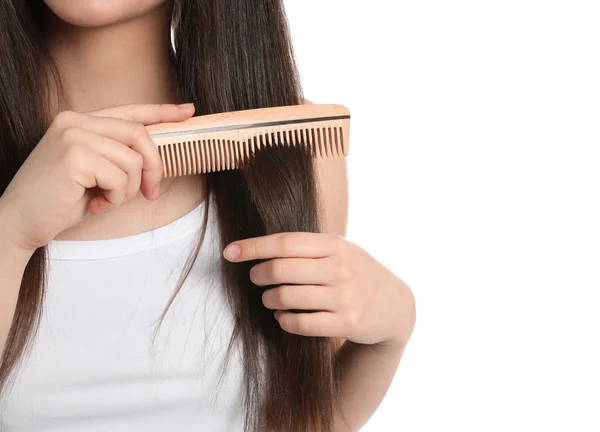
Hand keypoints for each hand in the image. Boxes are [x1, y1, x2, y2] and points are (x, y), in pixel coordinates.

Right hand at [0, 103, 195, 252]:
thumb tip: (157, 156)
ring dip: (127, 190)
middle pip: (139, 134)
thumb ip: (119, 157)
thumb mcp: (96, 172)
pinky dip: (115, 198)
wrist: (20, 221)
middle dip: (153, 167)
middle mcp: (76, 121)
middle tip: (150, 192)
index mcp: (80, 121)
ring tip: (103, 200)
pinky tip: (94, 204)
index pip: (130, 112)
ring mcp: (73, 135)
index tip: (187, 112)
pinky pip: (120, 177)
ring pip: (133, 161)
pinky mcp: (74, 155)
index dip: (162, 112)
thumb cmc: (60, 200)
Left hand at [223, 232, 415, 348]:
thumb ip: (309, 248)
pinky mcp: (346, 323)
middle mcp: (341, 268)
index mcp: (336, 245)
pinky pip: (300, 323)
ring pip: (286, 297)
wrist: (396, 307)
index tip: (229, 252)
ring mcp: (344, 297)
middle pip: (281, 269)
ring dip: (269, 299)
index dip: (253, 247)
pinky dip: (284, 320)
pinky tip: (284, 317)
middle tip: (255, 277)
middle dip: (259, 274)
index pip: (285, 243)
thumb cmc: (359, 274)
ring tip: (270, 299)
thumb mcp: (343, 251)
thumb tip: (260, 249)